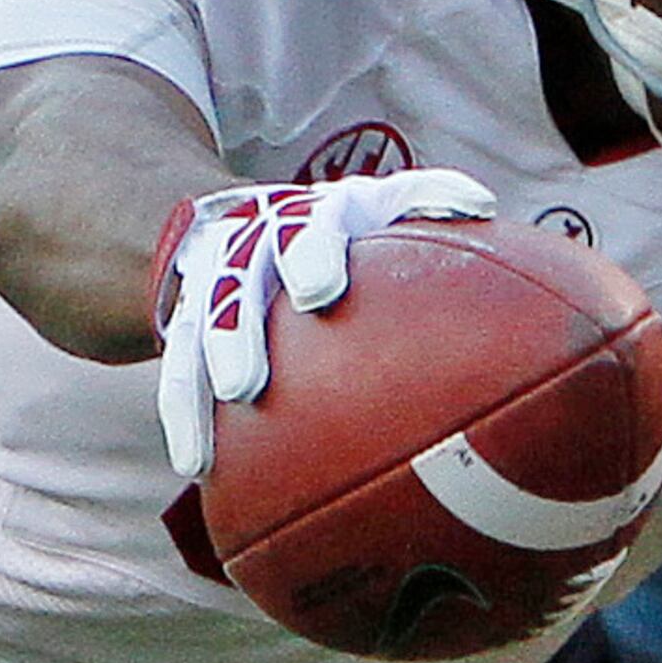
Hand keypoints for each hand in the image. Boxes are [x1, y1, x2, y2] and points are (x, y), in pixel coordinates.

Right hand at [151, 172, 496, 480]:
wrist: (236, 223)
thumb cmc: (335, 228)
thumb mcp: (374, 203)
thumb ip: (425, 199)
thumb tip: (484, 207)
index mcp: (302, 220)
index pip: (304, 231)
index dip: (310, 256)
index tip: (319, 294)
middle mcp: (247, 250)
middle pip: (234, 287)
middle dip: (234, 333)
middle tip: (245, 384)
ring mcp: (210, 292)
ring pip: (194, 335)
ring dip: (197, 386)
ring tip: (206, 446)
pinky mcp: (182, 329)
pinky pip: (177, 374)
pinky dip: (184, 416)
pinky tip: (191, 463)